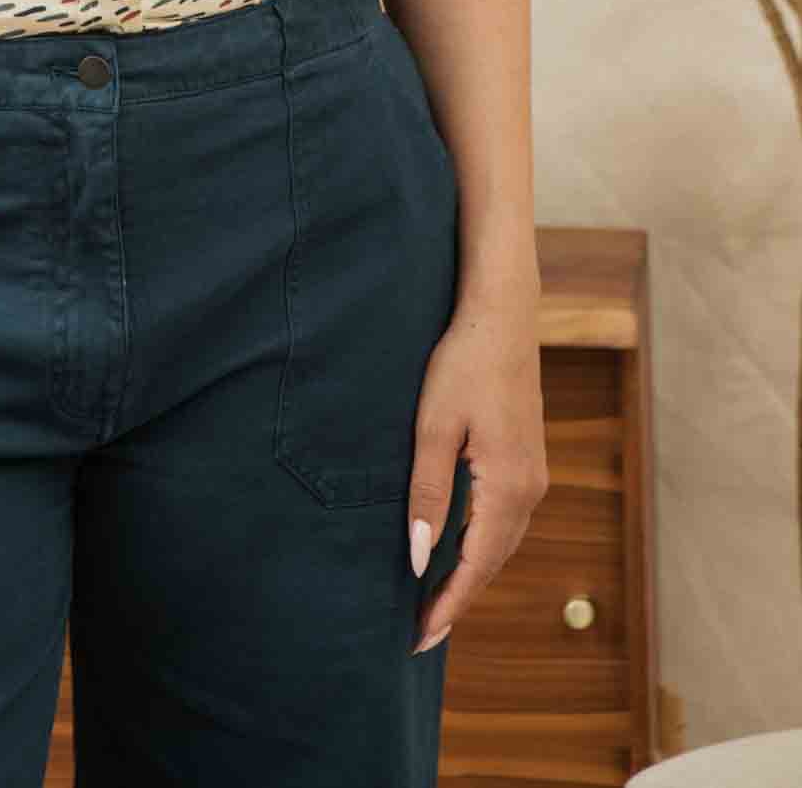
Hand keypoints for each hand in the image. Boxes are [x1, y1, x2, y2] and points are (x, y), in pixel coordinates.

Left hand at [406, 289, 548, 654]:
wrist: (501, 316)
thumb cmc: (462, 363)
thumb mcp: (433, 426)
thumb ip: (427, 493)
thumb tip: (420, 558)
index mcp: (508, 487)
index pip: (475, 565)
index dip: (448, 605)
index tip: (420, 639)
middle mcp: (530, 490)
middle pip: (492, 562)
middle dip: (457, 599)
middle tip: (420, 634)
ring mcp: (534, 476)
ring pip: (501, 543)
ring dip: (471, 574)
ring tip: (434, 601)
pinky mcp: (528, 461)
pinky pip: (505, 521)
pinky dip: (481, 545)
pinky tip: (458, 549)